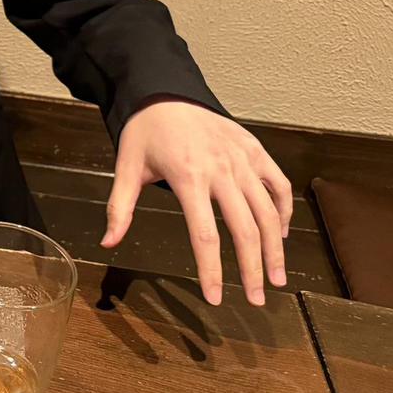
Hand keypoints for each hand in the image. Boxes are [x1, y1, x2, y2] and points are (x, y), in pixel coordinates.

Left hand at [102, 94, 292, 306]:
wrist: (164, 92)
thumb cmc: (144, 133)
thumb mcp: (126, 167)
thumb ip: (120, 207)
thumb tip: (108, 242)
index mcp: (188, 177)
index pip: (204, 236)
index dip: (211, 271)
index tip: (216, 298)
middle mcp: (221, 169)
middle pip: (244, 230)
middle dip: (252, 270)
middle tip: (257, 300)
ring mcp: (243, 159)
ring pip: (268, 212)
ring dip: (275, 249)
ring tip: (276, 278)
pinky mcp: (255, 149)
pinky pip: (278, 185)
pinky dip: (284, 211)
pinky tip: (279, 234)